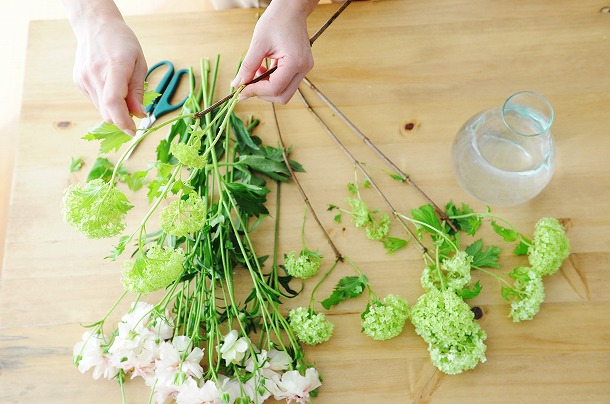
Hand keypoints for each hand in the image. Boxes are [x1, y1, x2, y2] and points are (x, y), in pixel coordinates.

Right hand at [70, 13, 146, 134]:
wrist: (95, 26)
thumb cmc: (122, 42)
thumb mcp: (139, 63)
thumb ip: (138, 90)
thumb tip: (139, 114)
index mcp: (114, 67)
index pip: (113, 102)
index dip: (123, 121)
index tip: (133, 131)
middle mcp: (95, 75)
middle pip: (107, 112)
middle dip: (122, 118)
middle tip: (134, 112)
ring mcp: (83, 79)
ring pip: (101, 109)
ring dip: (114, 110)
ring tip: (123, 92)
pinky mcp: (79, 82)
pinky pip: (95, 101)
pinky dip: (106, 102)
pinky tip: (110, 86)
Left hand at [231, 0, 316, 103]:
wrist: (292, 9)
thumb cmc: (276, 20)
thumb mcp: (258, 43)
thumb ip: (248, 66)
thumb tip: (237, 85)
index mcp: (295, 62)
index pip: (275, 88)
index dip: (256, 91)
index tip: (240, 89)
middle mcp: (303, 68)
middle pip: (282, 96)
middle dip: (263, 94)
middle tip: (248, 84)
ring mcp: (304, 69)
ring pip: (284, 92)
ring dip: (266, 88)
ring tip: (256, 71)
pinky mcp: (301, 67)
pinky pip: (286, 83)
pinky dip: (272, 81)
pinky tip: (263, 69)